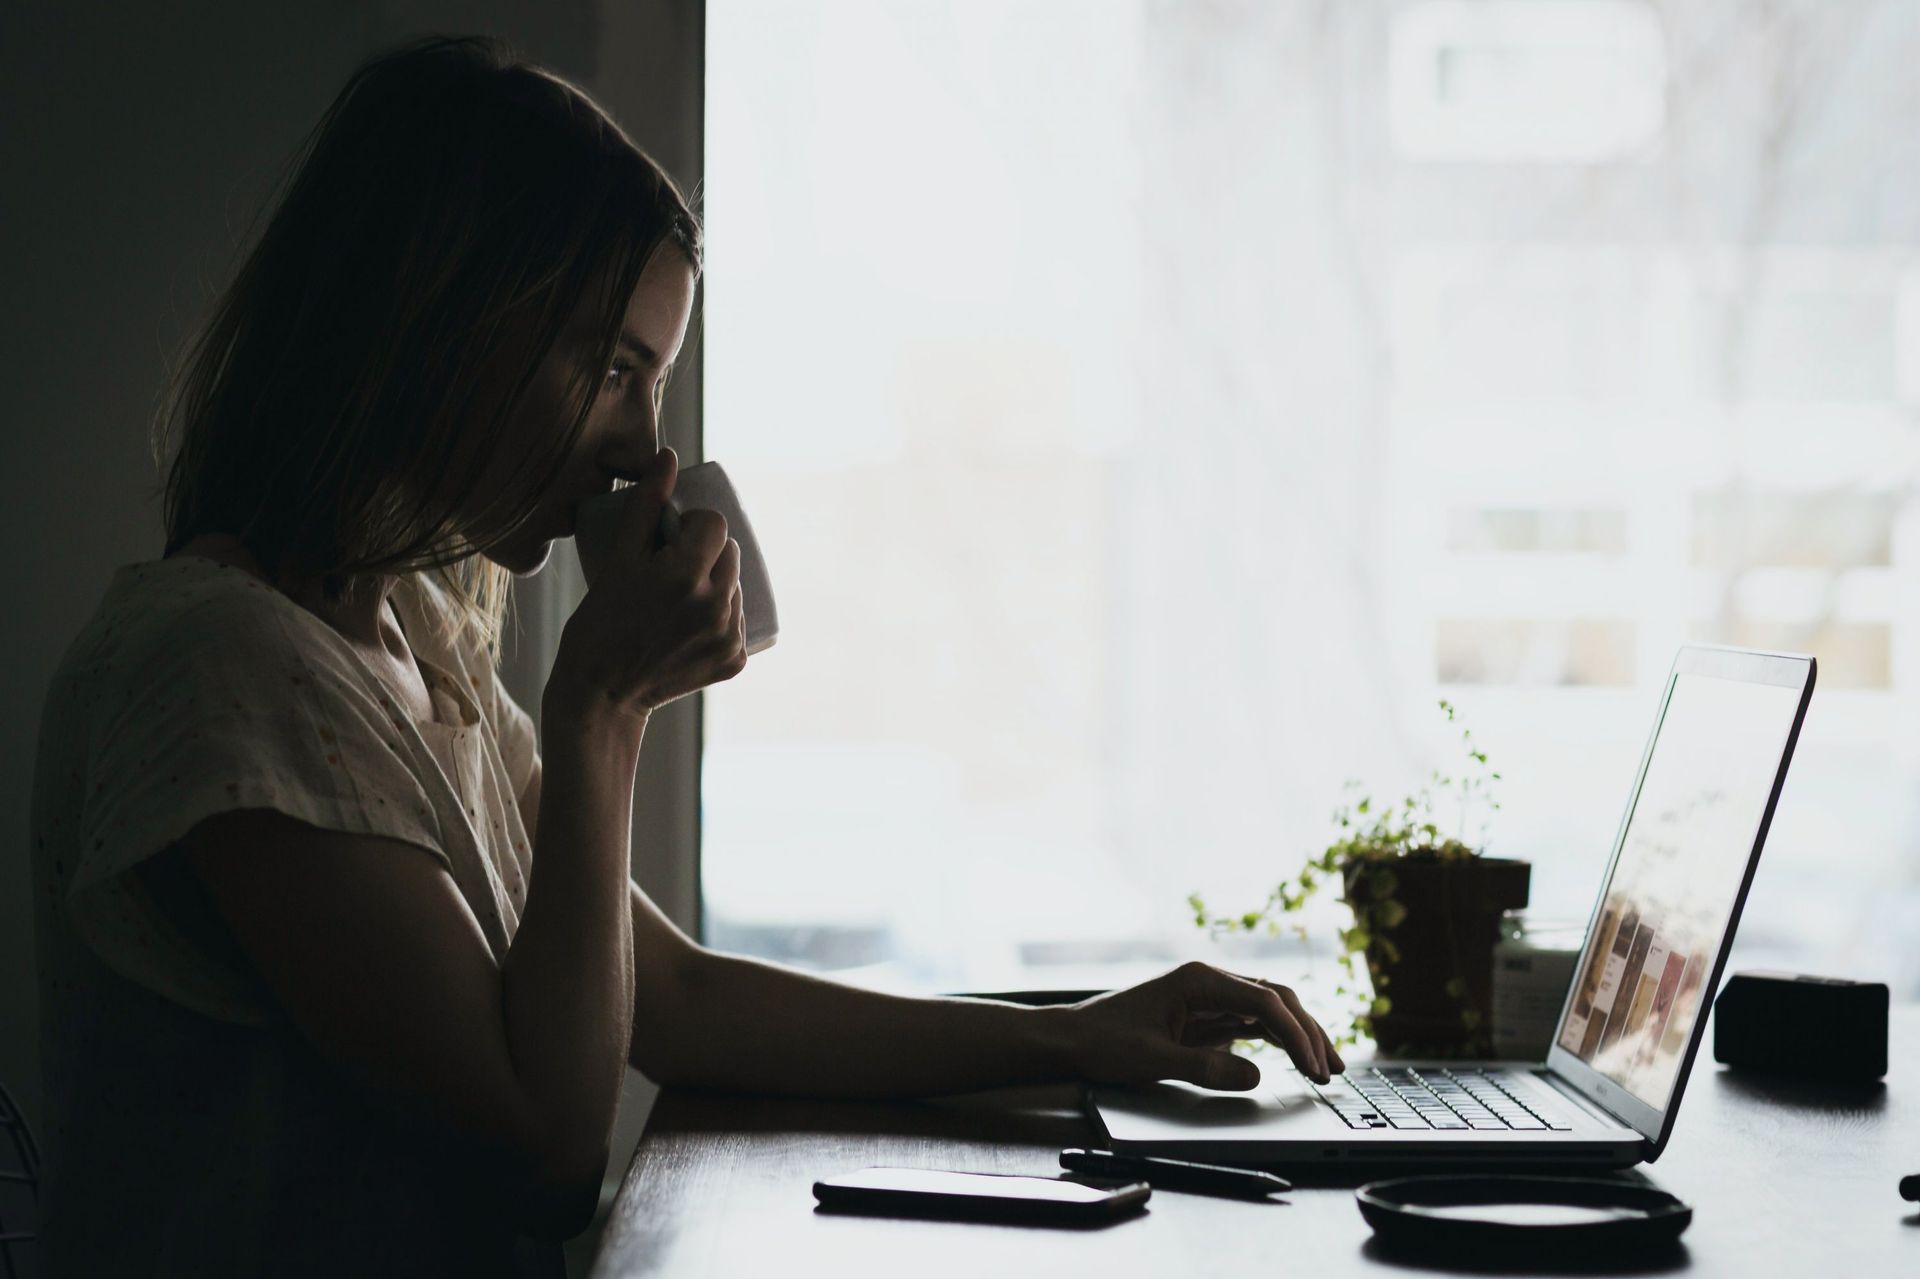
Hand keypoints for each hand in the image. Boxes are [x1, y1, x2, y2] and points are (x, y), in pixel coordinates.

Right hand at [549, 447, 746, 720]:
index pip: (716, 524)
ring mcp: (729, 637)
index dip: (693, 526)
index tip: (670, 540)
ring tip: (677, 601)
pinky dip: (719, 617)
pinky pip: (737, 620)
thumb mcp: (617, 559)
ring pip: (736, 586)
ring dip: (715, 584)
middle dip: (705, 553)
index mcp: (685, 575)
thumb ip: (645, 506)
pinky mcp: (735, 660)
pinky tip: (689, 626)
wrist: (601, 693)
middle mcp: (716, 606)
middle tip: (670, 571)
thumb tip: (669, 457)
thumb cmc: (599, 623)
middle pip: (730, 553)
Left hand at [1062, 961, 1342, 1090]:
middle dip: (1308, 1032)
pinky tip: (1298, 1059)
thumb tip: (1255, 1075)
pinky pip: (1253, 1023)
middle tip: (1331, 1070)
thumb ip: (1205, 1067)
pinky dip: (1279, 1041)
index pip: (1264, 1001)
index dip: (1295, 1034)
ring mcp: (1210, 998)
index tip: (1313, 1065)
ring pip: (1270, 1010)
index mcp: (1198, 980)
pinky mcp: (1207, 1016)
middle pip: (1276, 1000)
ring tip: (1327, 1066)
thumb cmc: (1105, 1042)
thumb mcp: (1153, 1060)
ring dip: (1300, 1035)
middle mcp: (1209, 982)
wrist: (1073, 1039)